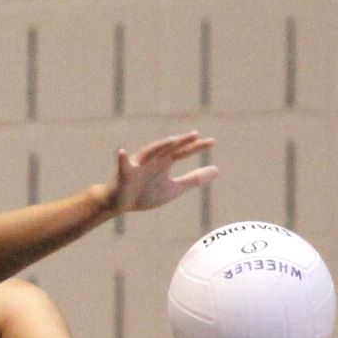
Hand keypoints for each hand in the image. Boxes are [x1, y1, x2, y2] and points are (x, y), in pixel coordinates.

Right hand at [102, 131, 217, 213]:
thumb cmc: (145, 193)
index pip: (182, 152)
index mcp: (164, 162)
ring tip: (171, 141)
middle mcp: (152, 160)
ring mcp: (137, 165)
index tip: (212, 142)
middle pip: (169, 149)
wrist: (119, 203)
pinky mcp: (123, 174)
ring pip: (149, 153)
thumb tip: (217, 170)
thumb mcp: (173, 188)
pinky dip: (122, 159)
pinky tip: (122, 152)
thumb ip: (194, 179)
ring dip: (159, 146)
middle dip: (181, 142)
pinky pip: (122, 165)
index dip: (196, 147)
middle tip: (196, 135)